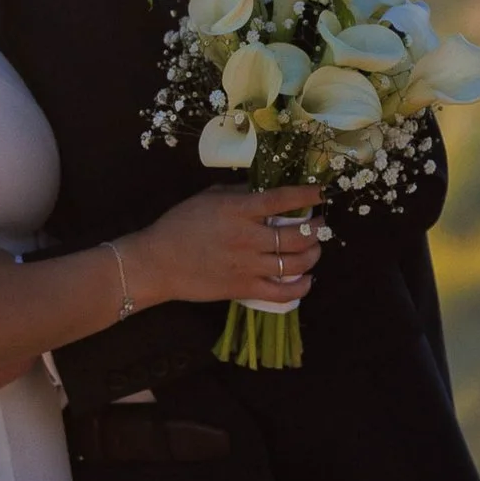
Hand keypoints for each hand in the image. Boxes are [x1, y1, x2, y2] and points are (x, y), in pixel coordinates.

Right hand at [130, 183, 323, 311]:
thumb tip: (268, 187)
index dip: (307, 196)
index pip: (282, 200)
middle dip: (317, 229)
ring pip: (296, 263)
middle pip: (298, 235)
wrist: (157, 262)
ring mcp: (247, 265)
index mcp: (238, 210)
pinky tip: (306, 279)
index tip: (321, 193)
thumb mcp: (208, 197)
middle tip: (320, 225)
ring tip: (314, 249)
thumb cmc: (180, 225)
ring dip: (313, 255)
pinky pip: (283, 292)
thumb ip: (240, 192)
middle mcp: (247, 237)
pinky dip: (302, 287)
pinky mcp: (244, 288)